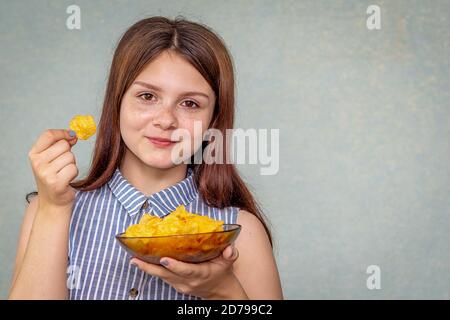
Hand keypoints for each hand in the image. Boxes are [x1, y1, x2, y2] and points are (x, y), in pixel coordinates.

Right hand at [28, 129, 78, 208]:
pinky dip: (74, 173)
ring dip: (72, 164)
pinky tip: (67, 180)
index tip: (72, 136)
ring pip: (70, 157)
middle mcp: (37, 163)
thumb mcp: (51, 159)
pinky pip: (73, 168)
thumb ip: (59, 145)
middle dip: (68, 153)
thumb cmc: (54, 177)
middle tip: (63, 164)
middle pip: (63, 145)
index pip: (48, 135)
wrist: (53, 201)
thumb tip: (73, 135)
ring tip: (64, 173)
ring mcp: (45, 173)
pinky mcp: (56, 183)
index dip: (62, 133)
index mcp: (34, 154)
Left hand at [130, 245, 247, 298]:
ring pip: (161, 277)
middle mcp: (188, 281)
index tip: (164, 259)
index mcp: (201, 274)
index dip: (175, 266)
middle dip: (150, 267)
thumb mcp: (228, 262)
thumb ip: (230, 254)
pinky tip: (141, 261)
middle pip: (166, 275)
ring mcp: (180, 285)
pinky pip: (161, 277)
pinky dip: (151, 269)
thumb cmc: (222, 272)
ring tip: (133, 258)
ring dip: (146, 268)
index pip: (186, 271)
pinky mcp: (175, 285)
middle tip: (135, 259)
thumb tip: (230, 249)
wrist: (219, 291)